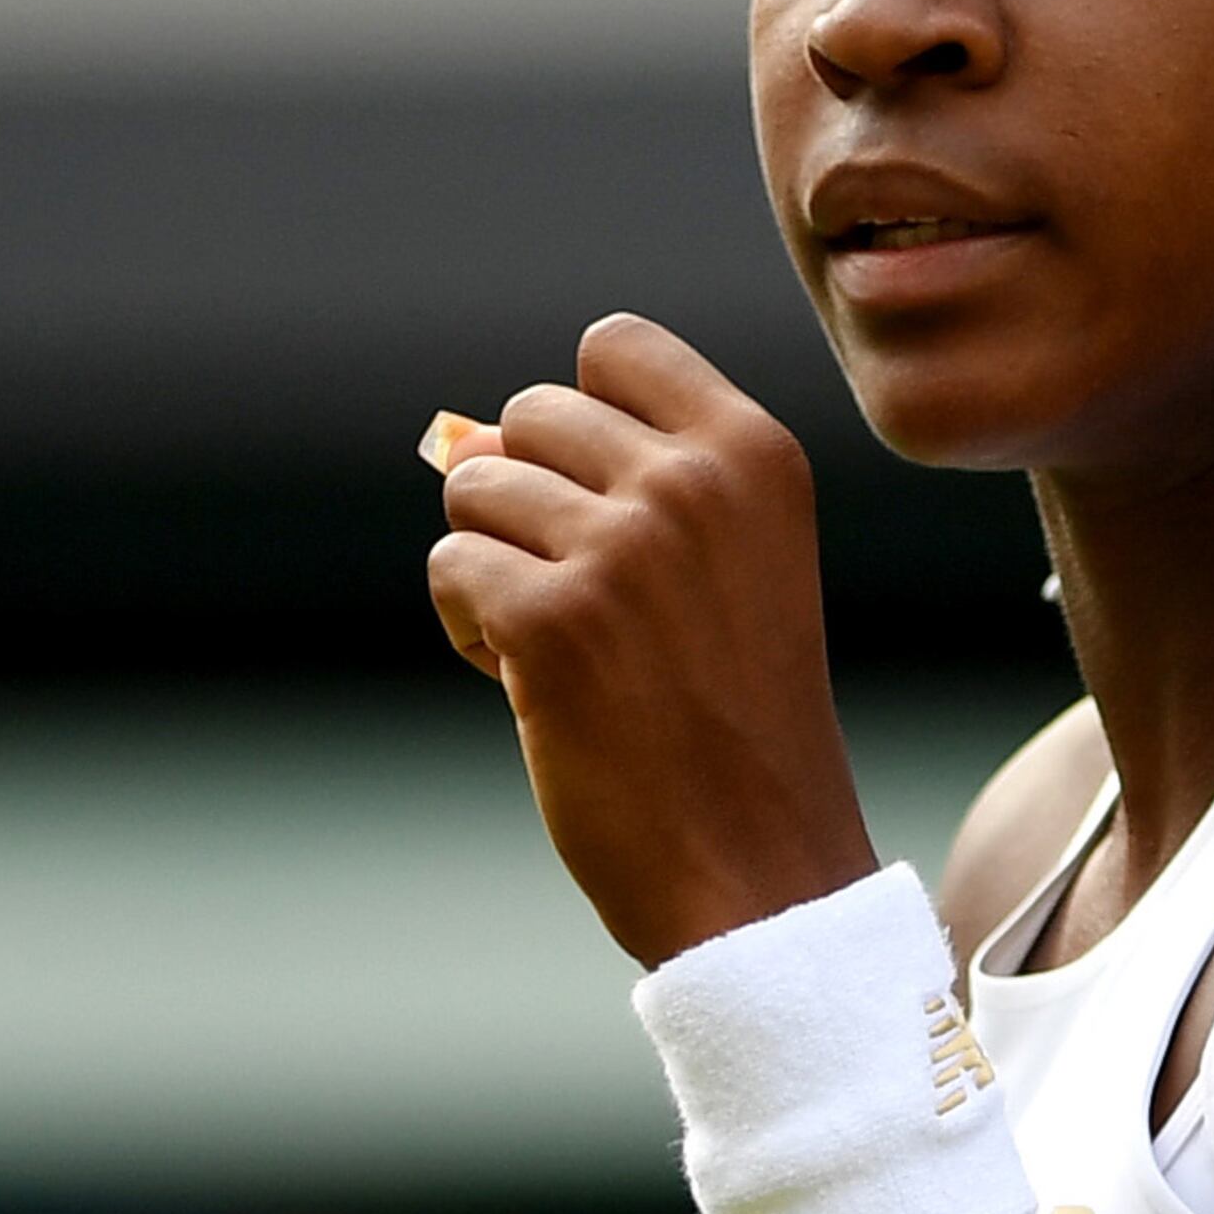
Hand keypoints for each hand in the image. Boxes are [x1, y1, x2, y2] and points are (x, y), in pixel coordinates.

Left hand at [425, 313, 879, 965]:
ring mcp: (624, 546)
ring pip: (475, 486)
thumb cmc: (731, 720)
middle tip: (586, 601)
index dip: (584, 421)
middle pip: (530, 412)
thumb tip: (457, 436)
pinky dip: (469, 629)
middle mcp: (695, 481)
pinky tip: (535, 689)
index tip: (610, 504)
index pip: (616, 346)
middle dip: (529, 498)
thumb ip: (608, 482)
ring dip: (494, 566)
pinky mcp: (552, 619)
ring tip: (563, 649)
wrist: (761, 867)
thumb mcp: (711, 570)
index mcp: (757, 454)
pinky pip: (452, 567)